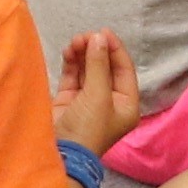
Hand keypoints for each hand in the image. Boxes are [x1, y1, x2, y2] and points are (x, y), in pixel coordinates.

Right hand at [52, 30, 141, 156]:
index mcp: (126, 104)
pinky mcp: (69, 100)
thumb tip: (98, 38)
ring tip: (74, 42)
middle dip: (96, 50)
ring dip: (82, 54)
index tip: (102, 32)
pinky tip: (68, 52)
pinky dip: (71, 63)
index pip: (124, 69)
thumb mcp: (99, 95)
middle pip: (106, 67)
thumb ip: (99, 65)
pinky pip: (73, 76)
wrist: (61, 155)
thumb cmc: (88, 128)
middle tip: (84, 37)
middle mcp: (109, 101)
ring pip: (88, 70)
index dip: (115, 49)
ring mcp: (88, 101)